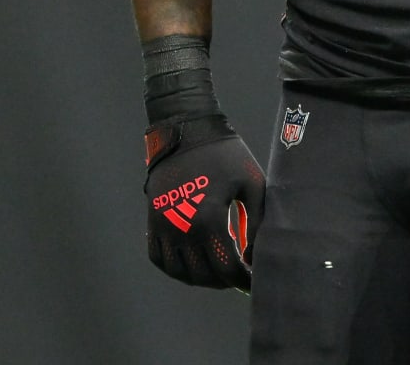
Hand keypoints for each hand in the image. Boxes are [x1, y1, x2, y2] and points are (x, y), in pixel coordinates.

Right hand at [144, 113, 265, 288]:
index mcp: (209, 218)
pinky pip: (158, 257)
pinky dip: (175, 268)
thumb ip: (257, 223)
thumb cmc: (226, 154)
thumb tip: (252, 257)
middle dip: (225, 281)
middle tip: (239, 274)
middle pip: (204, 275)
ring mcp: (163, 225)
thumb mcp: (252, 183)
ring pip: (179, 272)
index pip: (227, 268)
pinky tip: (192, 263)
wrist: (187, 129)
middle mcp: (182, 227)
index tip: (254, 280)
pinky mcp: (153, 219)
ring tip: (218, 271)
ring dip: (201, 278)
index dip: (243, 280)